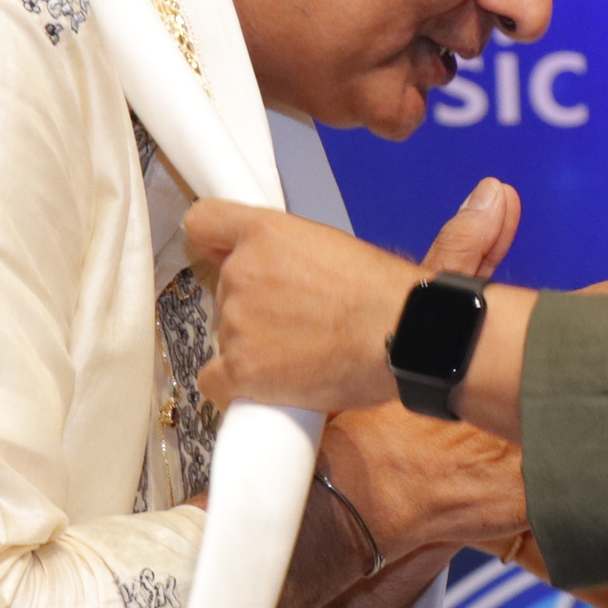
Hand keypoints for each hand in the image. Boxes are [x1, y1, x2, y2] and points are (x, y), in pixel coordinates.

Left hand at [189, 201, 420, 411]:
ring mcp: (236, 322)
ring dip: (256, 346)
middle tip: (301, 322)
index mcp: (266, 233)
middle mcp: (241, 272)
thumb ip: (292, 252)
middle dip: (256, 307)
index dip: (214, 244)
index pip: (205, 222)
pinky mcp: (240, 369)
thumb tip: (282, 276)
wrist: (402, 335)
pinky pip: (215, 381)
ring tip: (305, 354)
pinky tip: (267, 386)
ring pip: (227, 336)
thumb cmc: (385, 295)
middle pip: (226, 291)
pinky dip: (237, 386)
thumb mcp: (335, 247)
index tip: (220, 257)